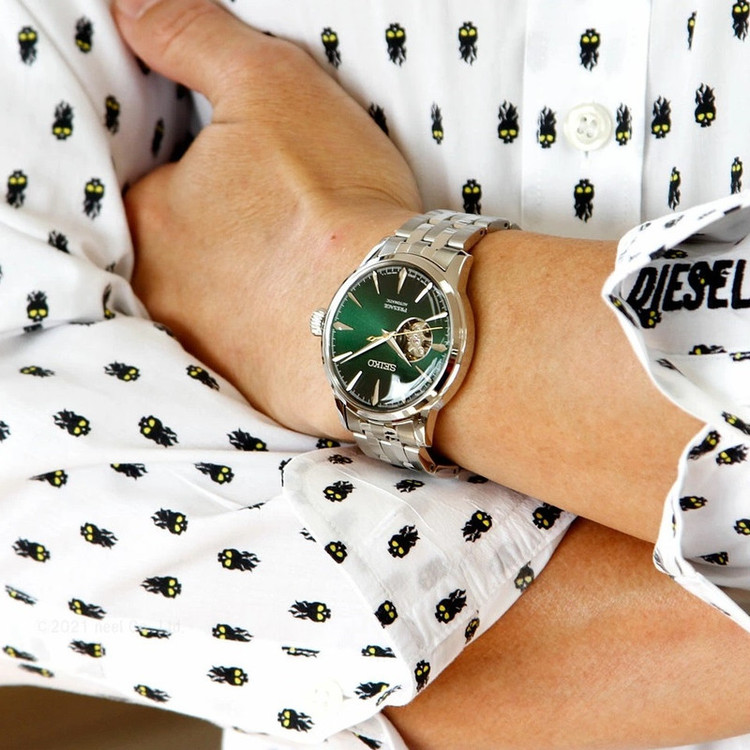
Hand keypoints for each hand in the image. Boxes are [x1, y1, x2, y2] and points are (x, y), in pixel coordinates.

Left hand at [113, 0, 419, 437]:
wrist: (390, 312)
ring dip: (247, 295)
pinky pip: (250, 360)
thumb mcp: (267, 89)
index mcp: (153, 220)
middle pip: (181, 256)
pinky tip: (310, 323)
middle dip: (220, 240)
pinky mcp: (249, 395)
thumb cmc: (330, 203)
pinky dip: (273, 341)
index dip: (202, 176)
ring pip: (215, 311)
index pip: (154, 189)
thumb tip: (128, 5)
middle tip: (280, 230)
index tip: (250, 177)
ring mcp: (205, 354)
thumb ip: (192, 39)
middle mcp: (163, 296)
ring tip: (301, 278)